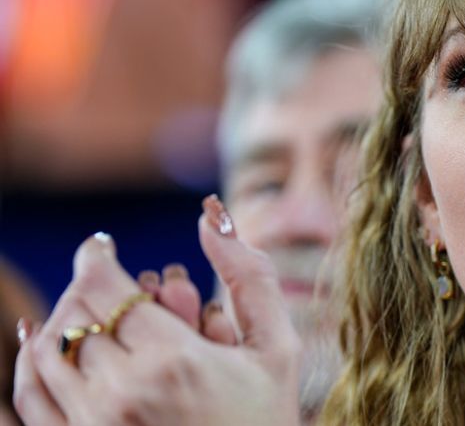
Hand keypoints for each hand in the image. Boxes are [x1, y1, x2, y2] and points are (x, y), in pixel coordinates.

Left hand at [13, 196, 300, 425]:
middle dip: (88, 287)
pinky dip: (31, 362)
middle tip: (105, 280)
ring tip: (86, 312)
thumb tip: (212, 215)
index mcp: (173, 360)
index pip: (105, 285)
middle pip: (73, 312)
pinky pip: (30, 396)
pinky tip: (46, 344)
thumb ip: (250, 276)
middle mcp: (122, 393)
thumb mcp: (277, 348)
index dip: (96, 255)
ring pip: (45, 350)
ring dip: (61, 320)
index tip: (102, 244)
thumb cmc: (265, 420)